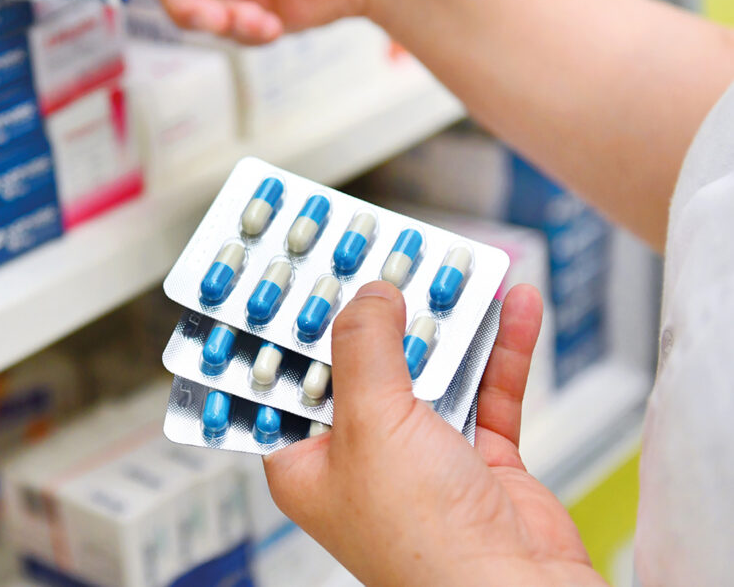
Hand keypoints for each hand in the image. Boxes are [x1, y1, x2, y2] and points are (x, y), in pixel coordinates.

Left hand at [263, 282, 605, 586]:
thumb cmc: (424, 544)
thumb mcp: (372, 424)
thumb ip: (365, 349)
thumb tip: (368, 295)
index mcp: (308, 462)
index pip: (286, 380)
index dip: (291, 326)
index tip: (299, 274)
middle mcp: (362, 460)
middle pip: (362, 365)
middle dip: (378, 311)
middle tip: (383, 254)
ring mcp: (423, 460)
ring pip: (429, 372)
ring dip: (445, 323)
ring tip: (451, 268)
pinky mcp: (480, 462)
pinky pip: (488, 391)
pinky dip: (500, 349)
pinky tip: (512, 306)